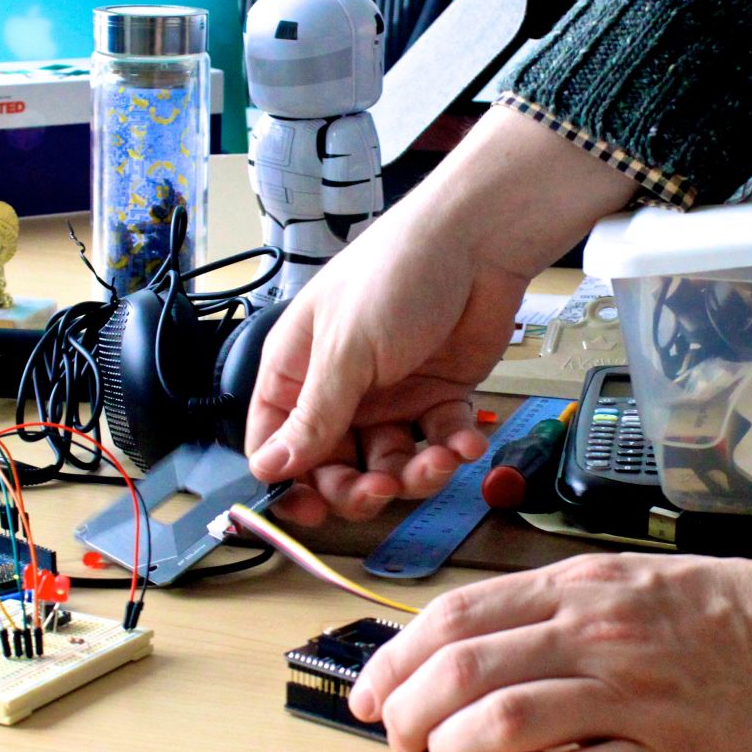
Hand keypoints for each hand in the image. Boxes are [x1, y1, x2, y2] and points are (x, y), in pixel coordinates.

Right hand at [245, 107, 638, 522]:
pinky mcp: (437, 395)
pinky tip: (466, 441)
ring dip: (414, 473)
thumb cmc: (399, 272)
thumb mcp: (348, 349)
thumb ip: (315, 414)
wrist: (480, 241)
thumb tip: (271, 468)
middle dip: (357, 487)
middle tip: (382, 490)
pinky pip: (437, 441)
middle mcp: (340, 387)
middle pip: (334, 466)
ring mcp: (390, 394)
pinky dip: (452, 448)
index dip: (288, 482)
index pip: (276, 443)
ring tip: (439, 459)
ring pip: (390, 463)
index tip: (309, 510)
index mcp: (297, 369)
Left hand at [349, 555, 751, 751]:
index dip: (394, 655)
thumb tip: (470, 648)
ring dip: (451, 748)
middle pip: (462, 667)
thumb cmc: (728, 610)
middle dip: (404, 707)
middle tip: (392, 734)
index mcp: (580, 588)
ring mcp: (631, 695)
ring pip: (502, 719)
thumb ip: (551, 607)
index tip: (370, 687)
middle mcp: (595, 634)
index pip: (455, 614)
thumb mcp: (626, 581)